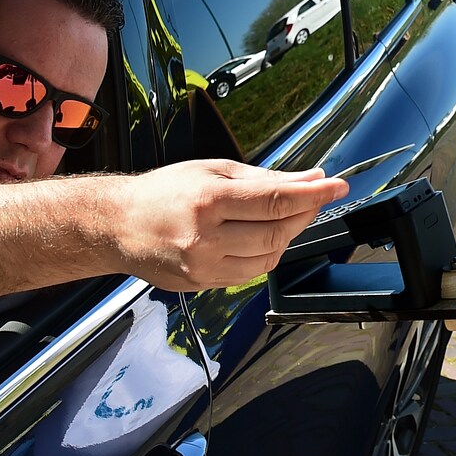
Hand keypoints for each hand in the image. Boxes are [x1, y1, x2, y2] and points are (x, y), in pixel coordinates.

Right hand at [109, 161, 349, 290]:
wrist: (118, 226)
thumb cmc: (164, 192)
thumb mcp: (214, 171)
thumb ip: (265, 178)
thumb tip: (311, 179)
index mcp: (208, 201)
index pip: (275, 201)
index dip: (313, 195)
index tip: (338, 186)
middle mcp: (205, 238)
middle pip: (277, 232)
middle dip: (304, 214)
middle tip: (315, 198)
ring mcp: (203, 266)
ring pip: (269, 257)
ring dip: (288, 235)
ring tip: (286, 215)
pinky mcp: (203, 284)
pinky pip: (251, 272)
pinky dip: (266, 254)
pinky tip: (263, 236)